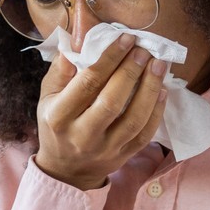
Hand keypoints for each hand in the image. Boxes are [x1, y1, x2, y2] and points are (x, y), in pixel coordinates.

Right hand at [32, 32, 169, 190]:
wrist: (65, 171)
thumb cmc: (56, 125)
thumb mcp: (47, 97)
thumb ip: (61, 70)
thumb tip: (81, 41)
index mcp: (59, 116)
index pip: (87, 83)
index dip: (109, 58)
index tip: (126, 39)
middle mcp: (82, 135)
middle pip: (111, 101)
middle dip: (131, 72)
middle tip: (144, 50)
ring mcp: (105, 149)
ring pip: (133, 119)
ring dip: (150, 89)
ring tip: (158, 65)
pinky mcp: (122, 156)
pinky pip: (145, 134)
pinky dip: (157, 111)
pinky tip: (162, 90)